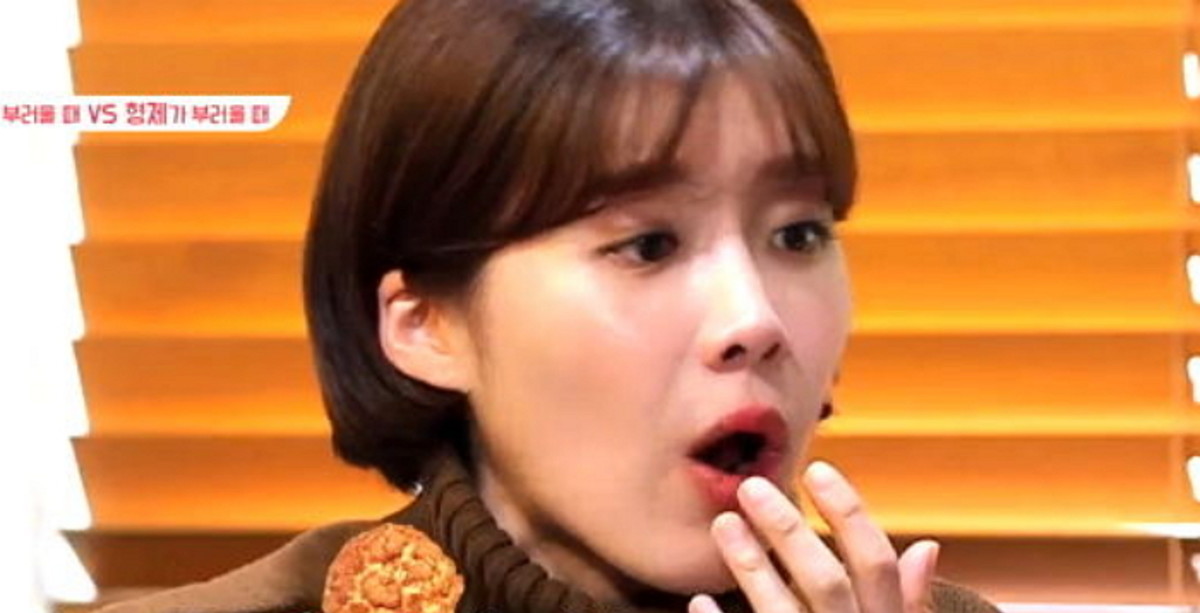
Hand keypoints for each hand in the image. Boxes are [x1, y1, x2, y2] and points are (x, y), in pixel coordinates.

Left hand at [691, 461, 939, 612]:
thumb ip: (907, 605)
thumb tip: (926, 545)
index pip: (876, 563)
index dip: (849, 511)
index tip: (817, 467)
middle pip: (825, 582)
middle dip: (787, 529)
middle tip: (749, 486)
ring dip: (749, 565)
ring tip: (720, 524)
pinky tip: (700, 600)